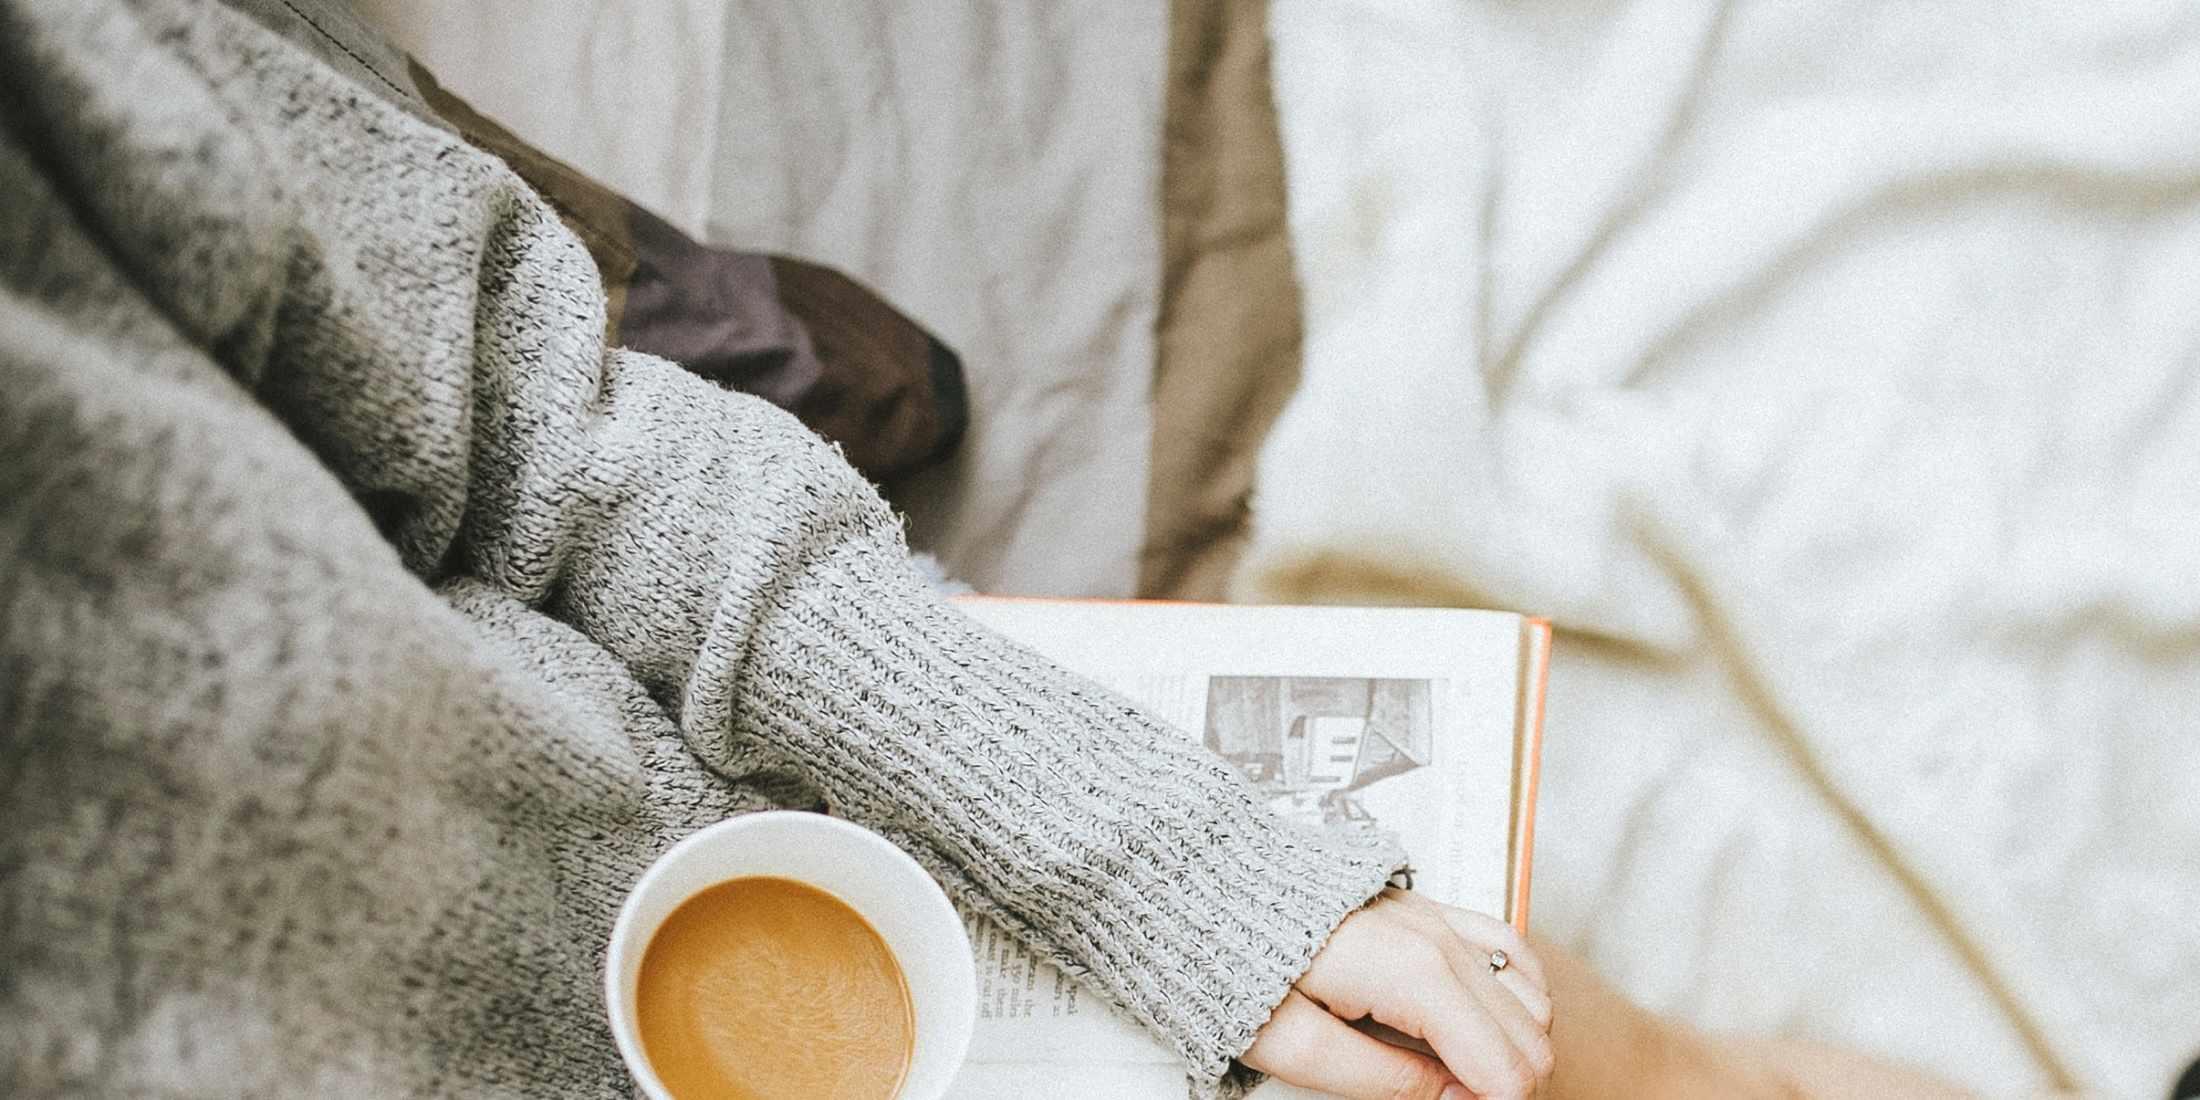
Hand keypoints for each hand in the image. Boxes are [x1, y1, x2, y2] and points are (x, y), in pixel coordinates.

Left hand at [1243, 889, 1553, 1099]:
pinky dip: (1516, 994)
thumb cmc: (1236, 959)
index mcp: (1414, 974)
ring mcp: (1440, 918)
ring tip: (1458, 1073)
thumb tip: (1455, 1099)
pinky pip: (1508, 949)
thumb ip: (1382, 1081)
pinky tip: (1485, 1025)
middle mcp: (1441, 939)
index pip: (1505, 1066)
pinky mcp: (1432, 910)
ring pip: (1532, 994)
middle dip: (1508, 1082)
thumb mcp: (1291, 1045)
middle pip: (1530, 1035)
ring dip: (1513, 1043)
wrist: (1205, 881)